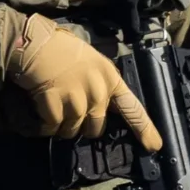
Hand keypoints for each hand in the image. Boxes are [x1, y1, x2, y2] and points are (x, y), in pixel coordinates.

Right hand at [4, 13, 161, 149]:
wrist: (35, 44)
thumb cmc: (61, 48)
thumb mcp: (91, 63)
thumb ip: (100, 84)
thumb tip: (99, 109)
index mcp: (110, 79)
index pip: (133, 108)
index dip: (144, 129)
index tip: (154, 146)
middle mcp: (98, 92)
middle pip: (95, 129)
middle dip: (83, 126)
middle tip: (69, 111)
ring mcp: (77, 101)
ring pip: (72, 132)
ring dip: (61, 125)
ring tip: (52, 104)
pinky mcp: (56, 107)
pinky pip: (52, 129)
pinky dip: (45, 124)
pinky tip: (40, 108)